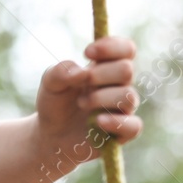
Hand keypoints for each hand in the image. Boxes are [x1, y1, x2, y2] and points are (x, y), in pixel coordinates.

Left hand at [35, 36, 141, 160]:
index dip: (112, 47)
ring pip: (128, 96)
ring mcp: (123, 109)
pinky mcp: (122, 133)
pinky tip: (97, 122)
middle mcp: (119, 86)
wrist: (50, 136)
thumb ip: (61, 71)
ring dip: (100, 98)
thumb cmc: (55, 104)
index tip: (87, 52)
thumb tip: (82, 73)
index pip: (126, 49)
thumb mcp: (49, 83)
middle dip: (100, 74)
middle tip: (82, 82)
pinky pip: (133, 126)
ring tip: (81, 103)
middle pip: (126, 70)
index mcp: (106, 68)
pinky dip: (116, 122)